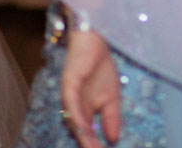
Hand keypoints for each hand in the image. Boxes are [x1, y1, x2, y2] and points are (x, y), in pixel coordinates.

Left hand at [59, 29, 121, 146]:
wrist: (96, 43)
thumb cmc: (101, 68)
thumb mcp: (112, 97)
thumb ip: (112, 118)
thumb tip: (114, 139)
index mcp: (84, 111)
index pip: (89, 132)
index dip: (95, 143)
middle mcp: (75, 108)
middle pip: (80, 131)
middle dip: (89, 144)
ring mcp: (70, 98)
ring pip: (75, 121)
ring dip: (82, 136)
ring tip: (92, 147)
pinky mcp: (68, 86)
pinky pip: (71, 105)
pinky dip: (77, 117)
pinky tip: (84, 127)